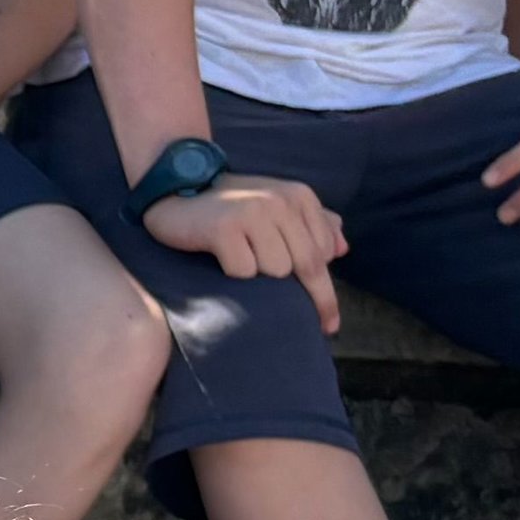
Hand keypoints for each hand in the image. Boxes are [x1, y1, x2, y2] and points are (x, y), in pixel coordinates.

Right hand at [145, 173, 343, 334]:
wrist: (178, 192)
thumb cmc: (230, 208)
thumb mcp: (276, 208)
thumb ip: (312, 223)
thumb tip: (342, 249)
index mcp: (299, 197)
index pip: (325, 252)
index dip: (327, 293)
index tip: (328, 322)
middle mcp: (281, 201)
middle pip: (306, 265)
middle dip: (308, 299)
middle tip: (320, 327)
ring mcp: (252, 213)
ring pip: (275, 271)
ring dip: (259, 276)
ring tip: (241, 262)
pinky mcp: (224, 228)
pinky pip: (242, 271)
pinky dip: (233, 274)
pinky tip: (221, 259)